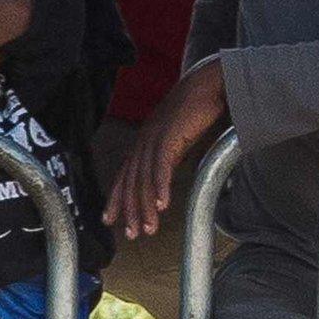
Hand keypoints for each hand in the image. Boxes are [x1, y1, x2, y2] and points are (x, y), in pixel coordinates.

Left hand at [102, 57, 228, 239]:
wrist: (208, 84)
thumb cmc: (195, 111)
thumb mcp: (177, 140)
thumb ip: (168, 158)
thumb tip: (164, 180)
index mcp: (143, 143)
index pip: (125, 176)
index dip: (117, 199)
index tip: (110, 221)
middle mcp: (144, 141)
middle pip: (131, 182)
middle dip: (129, 210)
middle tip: (131, 234)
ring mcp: (154, 137)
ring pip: (144, 178)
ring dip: (146, 205)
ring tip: (148, 228)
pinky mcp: (170, 134)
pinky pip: (162, 165)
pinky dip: (160, 185)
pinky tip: (162, 204)